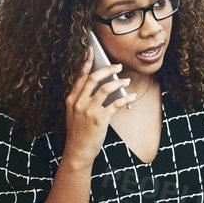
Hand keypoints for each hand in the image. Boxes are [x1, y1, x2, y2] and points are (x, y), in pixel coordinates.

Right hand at [61, 42, 135, 163]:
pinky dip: (126, 98)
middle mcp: (79, 103)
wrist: (77, 152)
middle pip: (94, 79)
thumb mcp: (74, 114)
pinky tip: (132, 97)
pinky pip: (116, 104)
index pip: (80, 77)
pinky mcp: (100, 120)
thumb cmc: (78, 133)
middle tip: (117, 66)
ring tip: (126, 80)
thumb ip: (82, 100)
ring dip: (118, 82)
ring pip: (106, 89)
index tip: (91, 51)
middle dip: (107, 69)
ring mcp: (88, 111)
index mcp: (71, 99)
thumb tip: (101, 87)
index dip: (87, 63)